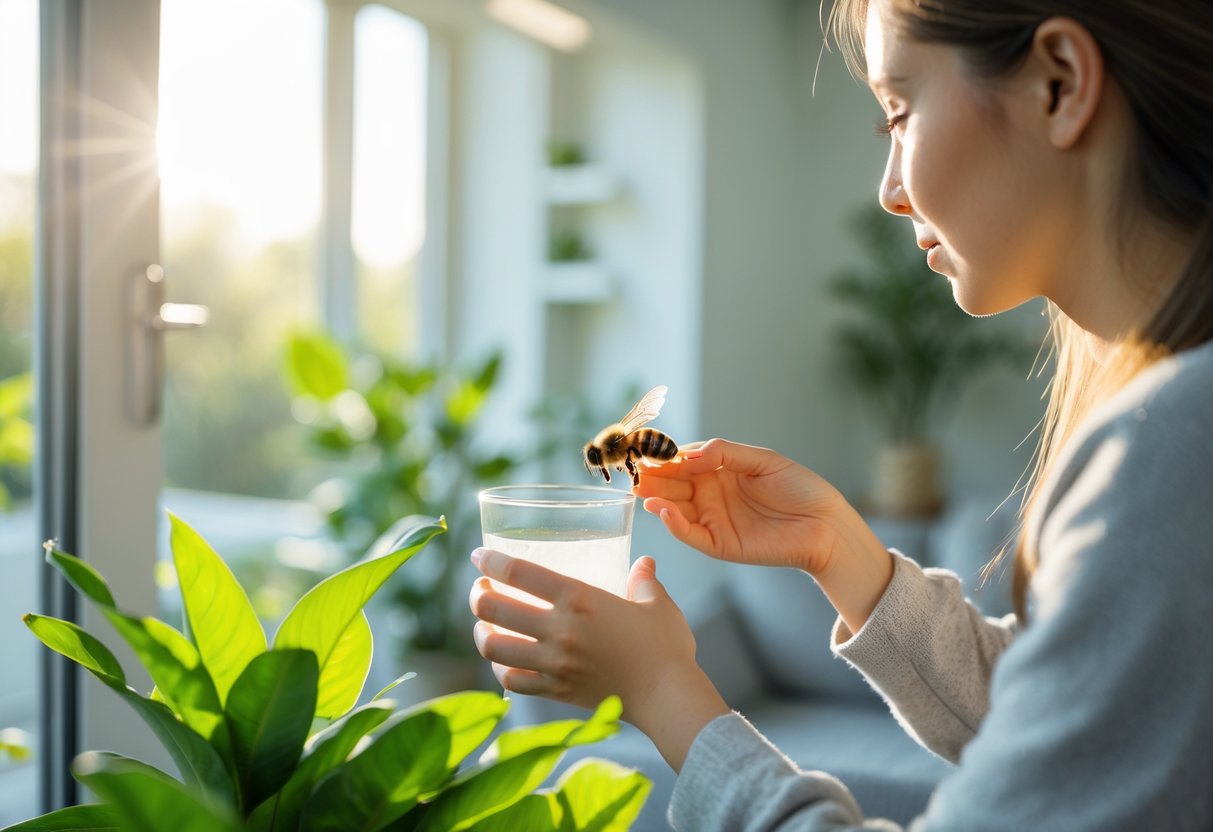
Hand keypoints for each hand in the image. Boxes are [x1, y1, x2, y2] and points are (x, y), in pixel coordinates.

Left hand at [468, 549, 728, 770]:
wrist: (667, 697)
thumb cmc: (665, 647)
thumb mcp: (657, 603)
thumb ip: (644, 579)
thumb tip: (644, 563)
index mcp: (579, 600)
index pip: (520, 573)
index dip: (491, 561)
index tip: (478, 556)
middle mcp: (558, 630)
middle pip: (494, 609)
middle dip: (478, 595)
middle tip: (481, 589)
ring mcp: (553, 664)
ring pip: (493, 647)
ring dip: (481, 632)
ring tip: (484, 624)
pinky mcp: (555, 691)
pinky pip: (511, 681)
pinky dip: (500, 668)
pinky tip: (503, 660)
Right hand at [640, 438, 893, 632]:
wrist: (825, 524)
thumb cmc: (799, 489)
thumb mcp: (763, 460)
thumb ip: (725, 452)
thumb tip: (688, 453)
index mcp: (718, 472)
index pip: (683, 462)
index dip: (665, 457)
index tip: (647, 450)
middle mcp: (710, 496)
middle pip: (672, 485)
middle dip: (653, 478)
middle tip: (634, 471)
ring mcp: (712, 520)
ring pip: (674, 509)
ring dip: (656, 499)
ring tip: (641, 489)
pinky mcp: (718, 543)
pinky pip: (689, 534)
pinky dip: (673, 523)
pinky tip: (662, 509)